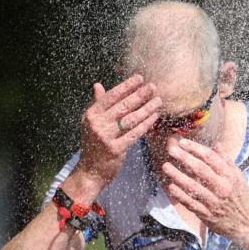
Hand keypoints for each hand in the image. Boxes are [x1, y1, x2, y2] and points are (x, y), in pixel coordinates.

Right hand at [75, 74, 161, 189]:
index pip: (111, 97)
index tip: (140, 78)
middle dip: (140, 95)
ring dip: (147, 108)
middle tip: (153, 87)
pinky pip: (134, 134)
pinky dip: (146, 124)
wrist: (90, 171)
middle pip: (123, 106)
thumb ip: (97, 104)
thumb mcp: (91, 123)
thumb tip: (98, 85)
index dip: (126, 86)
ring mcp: (106, 137)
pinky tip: (154, 117)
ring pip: (131, 119)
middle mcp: (97, 125)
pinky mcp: (116, 149)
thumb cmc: (94, 144)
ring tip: (158, 101)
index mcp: (91, 115)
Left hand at [162, 138, 248, 249]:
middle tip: (171, 150)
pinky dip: (180, 195)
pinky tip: (170, 187)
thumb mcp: (239, 177)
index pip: (211, 158)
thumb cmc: (242, 198)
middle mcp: (222, 188)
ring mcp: (213, 202)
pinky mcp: (206, 215)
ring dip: (177, 176)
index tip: (183, 143)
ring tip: (166, 167)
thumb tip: (216, 145)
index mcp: (230, 176)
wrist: (246, 224)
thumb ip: (226, 161)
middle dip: (184, 158)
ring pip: (193, 187)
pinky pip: (190, 203)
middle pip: (200, 170)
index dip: (195, 149)